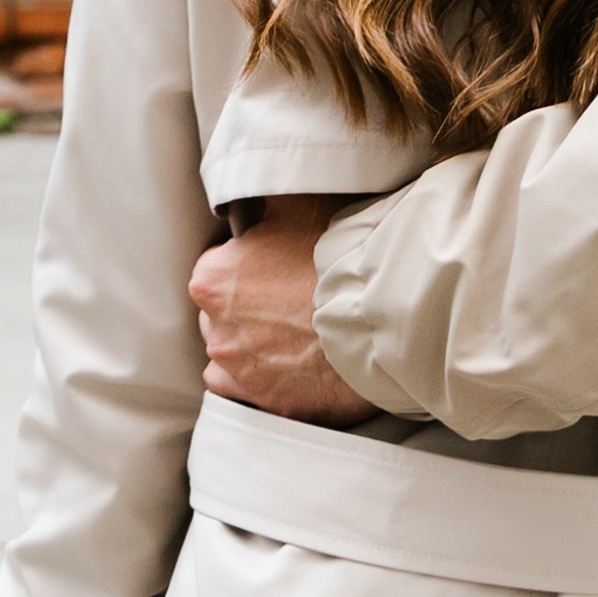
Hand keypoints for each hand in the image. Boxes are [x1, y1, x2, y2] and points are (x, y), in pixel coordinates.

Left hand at [189, 196, 378, 427]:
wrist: (384, 311)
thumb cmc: (342, 257)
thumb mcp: (300, 208)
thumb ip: (268, 205)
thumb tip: (261, 196)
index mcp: (213, 279)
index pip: (218, 272)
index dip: (250, 270)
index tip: (278, 271)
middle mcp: (217, 328)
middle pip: (223, 318)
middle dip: (249, 312)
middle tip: (292, 304)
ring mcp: (244, 370)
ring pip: (232, 356)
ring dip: (254, 348)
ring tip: (294, 339)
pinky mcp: (273, 401)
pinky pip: (251, 392)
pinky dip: (266, 381)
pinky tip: (293, 368)